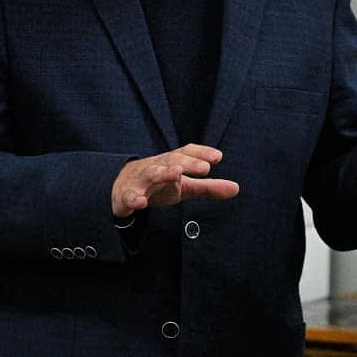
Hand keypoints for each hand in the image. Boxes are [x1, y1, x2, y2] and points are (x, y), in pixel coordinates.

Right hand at [111, 144, 240, 217]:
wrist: (120, 189)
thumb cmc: (158, 185)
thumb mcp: (184, 186)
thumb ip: (208, 187)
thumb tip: (237, 188)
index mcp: (171, 162)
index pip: (186, 152)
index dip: (201, 153)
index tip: (218, 157)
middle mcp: (157, 167)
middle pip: (172, 160)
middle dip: (188, 162)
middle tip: (205, 167)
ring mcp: (141, 180)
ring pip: (152, 173)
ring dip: (164, 173)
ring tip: (177, 174)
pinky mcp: (126, 195)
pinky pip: (130, 196)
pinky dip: (134, 199)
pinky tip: (141, 203)